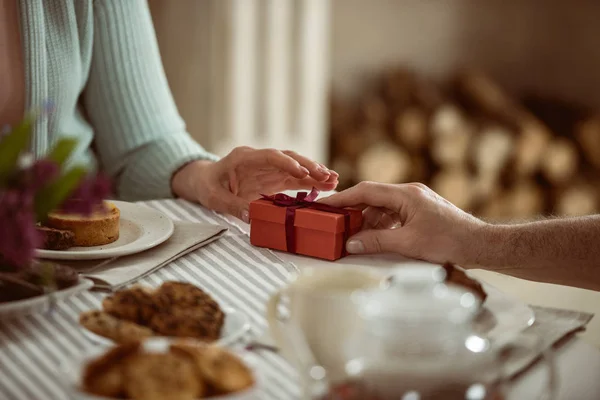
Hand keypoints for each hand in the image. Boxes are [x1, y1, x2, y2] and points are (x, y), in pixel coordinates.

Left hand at [172, 147, 337, 221]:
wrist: (205, 181)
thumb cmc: (207, 186)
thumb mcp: (214, 198)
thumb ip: (232, 205)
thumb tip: (251, 216)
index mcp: (244, 158)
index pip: (269, 156)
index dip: (287, 162)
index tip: (301, 171)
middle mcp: (260, 160)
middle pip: (288, 159)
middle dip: (308, 167)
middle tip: (326, 176)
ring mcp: (269, 168)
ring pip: (296, 167)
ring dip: (314, 173)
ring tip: (334, 180)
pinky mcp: (274, 178)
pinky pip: (295, 178)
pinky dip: (310, 182)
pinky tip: (326, 185)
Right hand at [319, 181, 486, 264]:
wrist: (479, 245)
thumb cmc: (450, 242)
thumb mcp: (408, 243)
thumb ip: (377, 241)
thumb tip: (352, 243)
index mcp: (406, 194)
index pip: (366, 191)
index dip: (343, 198)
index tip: (325, 206)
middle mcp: (409, 193)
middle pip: (372, 198)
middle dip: (353, 211)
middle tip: (335, 224)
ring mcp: (415, 202)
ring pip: (382, 208)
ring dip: (366, 221)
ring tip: (352, 236)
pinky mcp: (420, 212)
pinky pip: (393, 215)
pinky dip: (380, 225)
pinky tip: (373, 238)